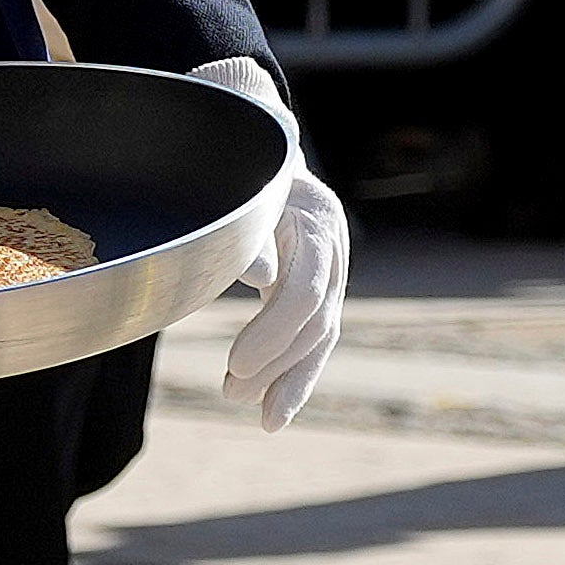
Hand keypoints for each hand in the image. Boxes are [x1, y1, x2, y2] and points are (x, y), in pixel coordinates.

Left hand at [194, 55, 344, 426]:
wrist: (264, 153)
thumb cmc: (246, 174)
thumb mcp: (246, 195)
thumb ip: (252, 234)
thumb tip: (261, 276)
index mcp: (318, 224)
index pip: (306, 292)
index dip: (273, 332)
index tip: (235, 364)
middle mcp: (335, 252)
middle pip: (316, 322)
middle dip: (275, 364)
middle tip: (229, 391)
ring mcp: (333, 273)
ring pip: (320, 338)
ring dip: (285, 379)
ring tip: (243, 406)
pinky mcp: (321, 291)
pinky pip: (315, 340)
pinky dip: (295, 377)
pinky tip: (271, 411)